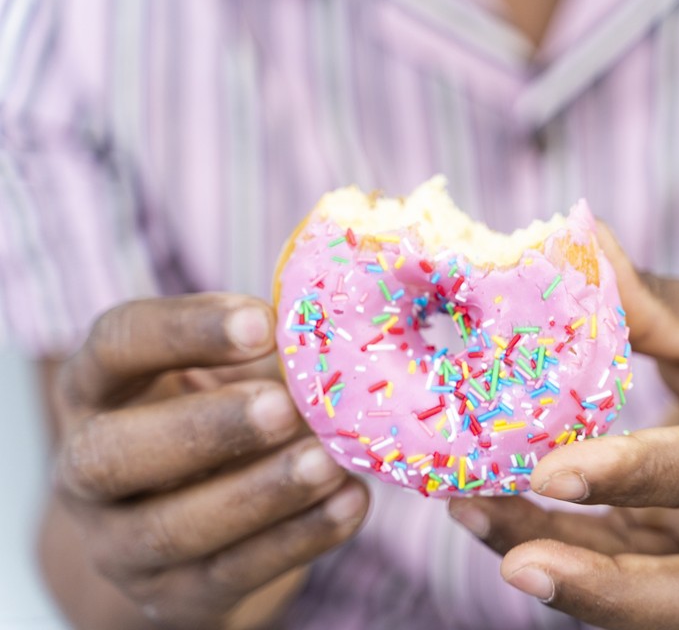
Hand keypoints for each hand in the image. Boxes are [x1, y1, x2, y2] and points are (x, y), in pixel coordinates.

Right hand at [49, 294, 368, 628]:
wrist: (195, 532)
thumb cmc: (220, 423)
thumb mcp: (230, 377)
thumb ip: (270, 353)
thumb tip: (338, 332)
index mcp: (98, 387)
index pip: (116, 345)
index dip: (184, 331)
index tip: (263, 324)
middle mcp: (87, 468)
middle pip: (111, 452)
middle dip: (204, 428)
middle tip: (283, 407)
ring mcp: (119, 544)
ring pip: (170, 527)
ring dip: (259, 492)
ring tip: (329, 461)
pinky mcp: (173, 597)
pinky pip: (229, 574)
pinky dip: (297, 539)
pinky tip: (348, 503)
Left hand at [450, 227, 678, 629]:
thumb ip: (651, 300)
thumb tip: (574, 243)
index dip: (636, 476)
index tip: (550, 472)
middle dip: (605, 591)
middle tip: (519, 569)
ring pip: (648, 594)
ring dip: (557, 565)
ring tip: (472, 513)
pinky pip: (621, 565)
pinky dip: (556, 544)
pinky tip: (491, 508)